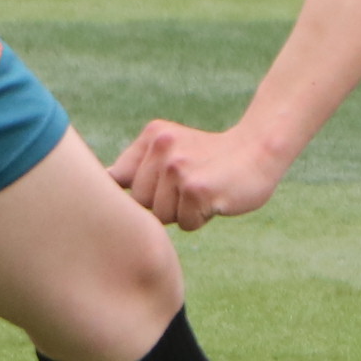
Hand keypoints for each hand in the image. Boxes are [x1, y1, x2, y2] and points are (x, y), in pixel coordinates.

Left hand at [108, 119, 291, 230]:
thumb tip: (100, 184)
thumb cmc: (211, 159)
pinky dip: (201, 218)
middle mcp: (161, 148)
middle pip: (141, 204)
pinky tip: (216, 198)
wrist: (259, 151)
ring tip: (203, 191)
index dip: (141, 193)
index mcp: (151, 136)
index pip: (119, 182)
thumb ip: (137, 168)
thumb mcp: (169, 151)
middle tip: (191, 187)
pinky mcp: (196, 189)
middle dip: (164, 204)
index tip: (162, 186)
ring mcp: (178, 168)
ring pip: (162, 216)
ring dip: (183, 213)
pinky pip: (186, 224)